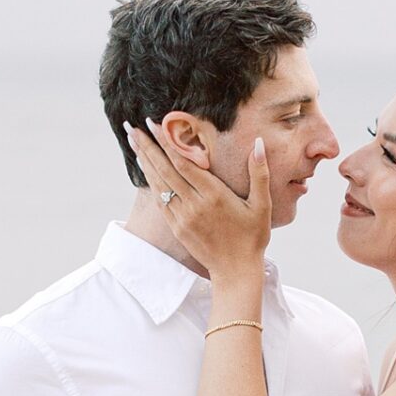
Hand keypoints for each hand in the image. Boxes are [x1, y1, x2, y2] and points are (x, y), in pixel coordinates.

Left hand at [126, 120, 272, 292]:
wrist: (236, 271)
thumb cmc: (253, 237)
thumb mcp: (262, 205)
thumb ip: (260, 173)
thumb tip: (258, 143)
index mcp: (214, 195)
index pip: (183, 162)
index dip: (166, 142)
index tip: (154, 124)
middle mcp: (194, 205)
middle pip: (165, 169)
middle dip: (148, 146)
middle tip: (133, 126)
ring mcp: (183, 217)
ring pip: (159, 183)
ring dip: (145, 161)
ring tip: (133, 141)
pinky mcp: (177, 227)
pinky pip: (160, 199)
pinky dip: (151, 181)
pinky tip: (145, 167)